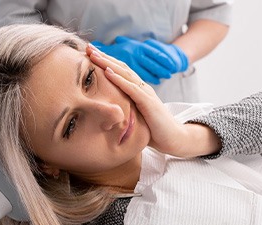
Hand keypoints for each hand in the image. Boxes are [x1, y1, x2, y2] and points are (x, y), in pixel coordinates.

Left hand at [86, 45, 219, 156]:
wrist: (173, 139)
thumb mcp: (135, 117)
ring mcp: (146, 94)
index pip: (120, 72)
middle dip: (104, 57)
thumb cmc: (154, 131)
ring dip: (108, 63)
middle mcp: (142, 88)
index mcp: (139, 91)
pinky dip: (119, 79)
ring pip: (125, 74)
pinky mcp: (149, 103)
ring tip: (94, 55)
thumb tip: (106, 112)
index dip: (106, 62)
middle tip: (88, 48)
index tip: (90, 55)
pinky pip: (131, 89)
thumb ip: (124, 110)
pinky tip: (107, 72)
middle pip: (121, 68)